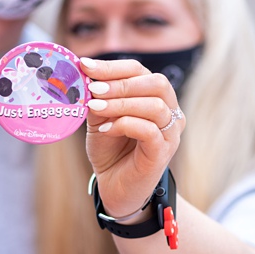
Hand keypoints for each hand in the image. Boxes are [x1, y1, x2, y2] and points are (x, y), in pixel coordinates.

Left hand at [81, 56, 184, 217]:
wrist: (115, 187)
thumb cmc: (111, 150)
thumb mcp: (99, 117)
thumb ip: (97, 98)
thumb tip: (85, 75)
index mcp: (155, 98)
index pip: (141, 71)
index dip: (113, 66)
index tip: (85, 66)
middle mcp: (170, 113)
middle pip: (157, 83)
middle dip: (122, 83)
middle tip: (94, 89)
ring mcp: (170, 134)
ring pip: (155, 106)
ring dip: (121, 103)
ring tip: (95, 109)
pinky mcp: (163, 153)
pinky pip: (149, 131)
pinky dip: (125, 124)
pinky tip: (105, 129)